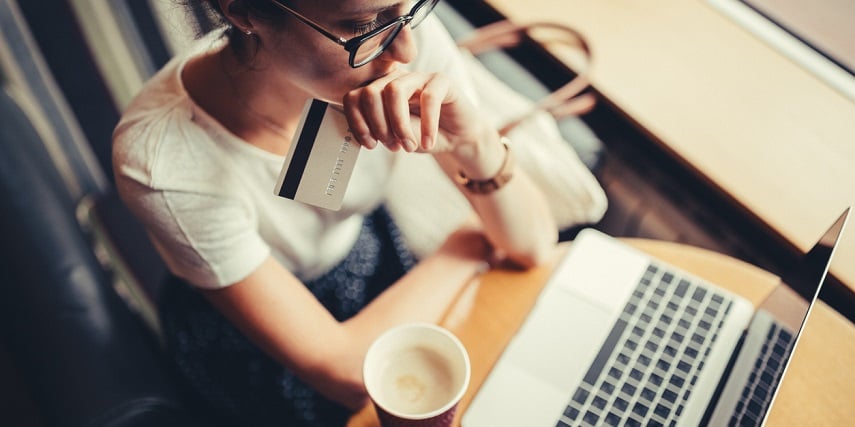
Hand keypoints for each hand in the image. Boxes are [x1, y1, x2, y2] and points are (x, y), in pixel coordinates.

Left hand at [341, 69, 489, 153]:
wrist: (457, 138)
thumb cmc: (424, 135)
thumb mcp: (396, 137)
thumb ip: (381, 131)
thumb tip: (365, 133)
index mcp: (378, 92)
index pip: (353, 97)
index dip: (357, 122)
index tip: (370, 144)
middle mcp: (395, 79)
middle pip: (370, 93)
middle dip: (379, 125)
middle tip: (393, 146)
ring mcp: (417, 77)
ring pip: (394, 90)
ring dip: (399, 124)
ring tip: (409, 145)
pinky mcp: (441, 80)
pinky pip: (428, 97)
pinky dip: (427, 125)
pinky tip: (428, 142)